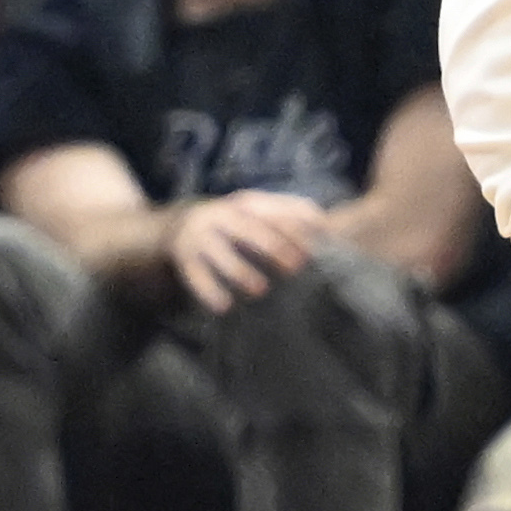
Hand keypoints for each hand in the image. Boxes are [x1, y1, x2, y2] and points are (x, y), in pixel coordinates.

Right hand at [170, 191, 328, 312]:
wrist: (180, 224)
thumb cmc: (236, 222)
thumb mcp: (259, 212)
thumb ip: (290, 216)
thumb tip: (329, 228)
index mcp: (247, 203)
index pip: (275, 211)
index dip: (297, 228)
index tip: (316, 248)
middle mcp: (223, 216)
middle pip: (250, 230)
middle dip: (274, 248)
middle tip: (296, 268)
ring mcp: (201, 237)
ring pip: (221, 254)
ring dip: (241, 272)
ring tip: (260, 290)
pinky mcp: (185, 259)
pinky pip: (196, 276)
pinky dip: (209, 291)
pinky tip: (225, 306)